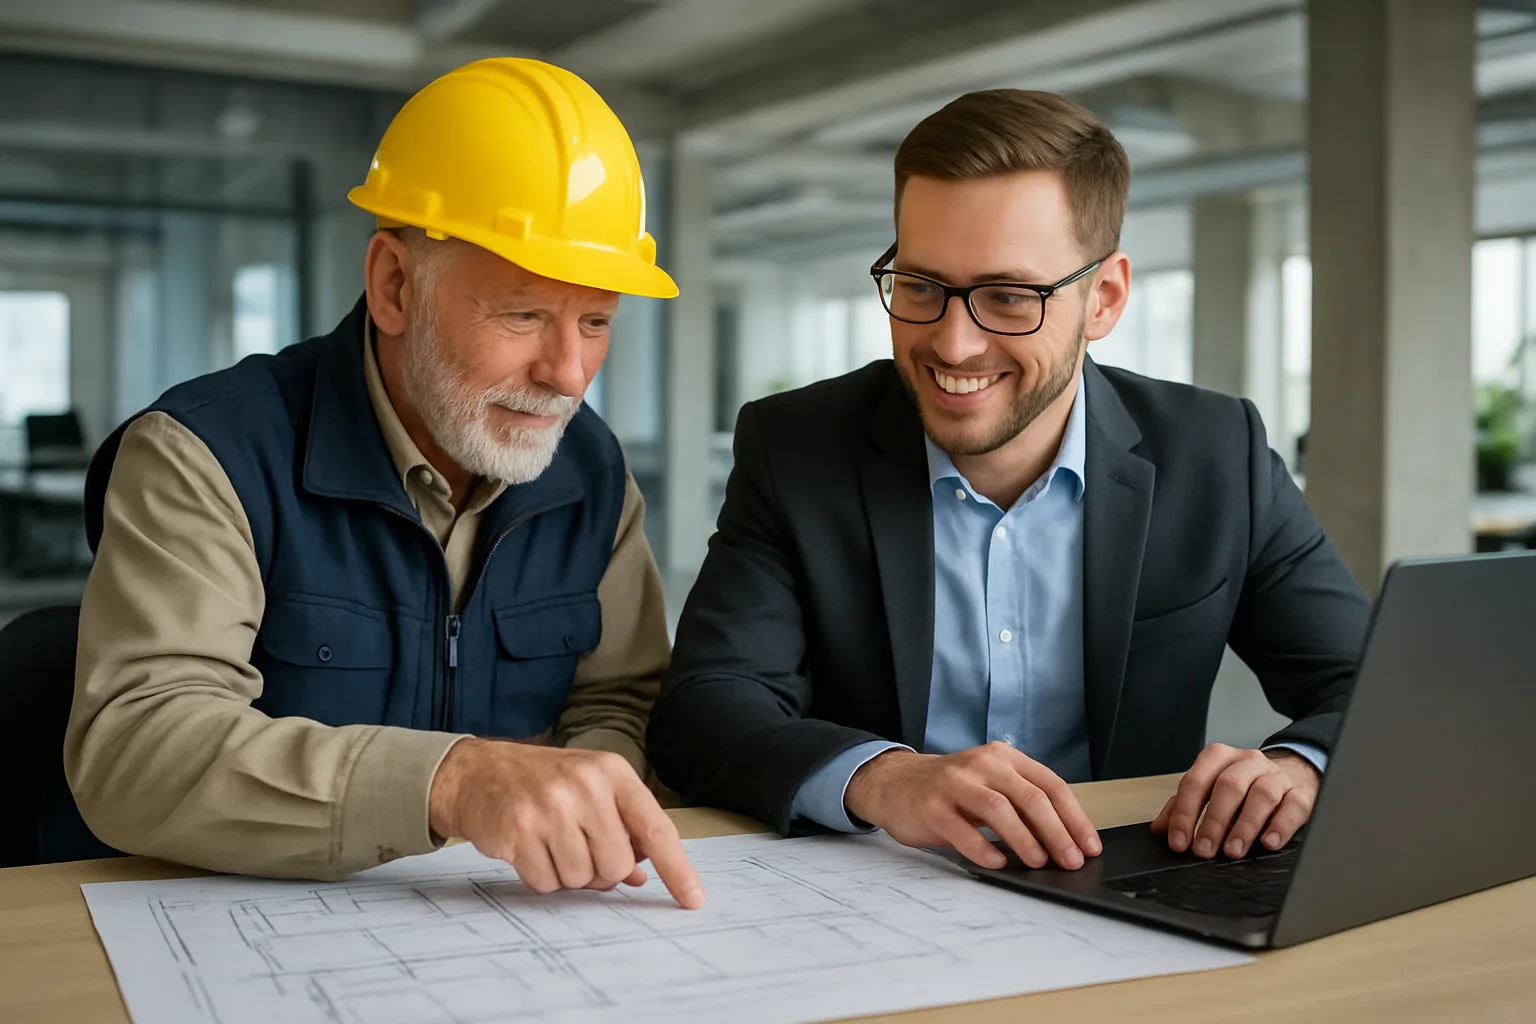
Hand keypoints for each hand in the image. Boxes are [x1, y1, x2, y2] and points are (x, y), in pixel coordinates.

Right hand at [428, 738, 704, 907]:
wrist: (476, 772)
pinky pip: (546, 883)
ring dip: (568, 874)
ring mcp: (549, 807)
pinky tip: (529, 849)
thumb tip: (640, 875)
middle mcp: (584, 785)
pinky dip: (541, 877)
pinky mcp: (518, 830)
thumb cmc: (542, 783)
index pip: (656, 828)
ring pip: (581, 878)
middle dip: (600, 871)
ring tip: (550, 843)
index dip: (677, 868)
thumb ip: (621, 827)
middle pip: (616, 864)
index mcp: (611, 772)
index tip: (693, 899)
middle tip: (579, 850)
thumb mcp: (590, 790)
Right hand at [844, 743, 1101, 869]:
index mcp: (1003, 758)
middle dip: (1056, 832)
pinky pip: (961, 829)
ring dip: (1023, 838)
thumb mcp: (990, 786)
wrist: (895, 783)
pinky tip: (997, 863)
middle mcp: (981, 764)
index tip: (1089, 846)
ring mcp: (954, 783)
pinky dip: (983, 848)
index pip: (1050, 785)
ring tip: (1037, 862)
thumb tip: (1065, 842)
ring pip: (998, 808)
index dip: (1074, 817)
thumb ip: (1022, 805)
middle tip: (1070, 860)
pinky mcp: (931, 805)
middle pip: (1029, 796)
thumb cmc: (952, 791)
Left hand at [1151, 744, 1319, 859]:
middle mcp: (1248, 762)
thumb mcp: (1209, 790)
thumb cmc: (1242, 786)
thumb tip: (1161, 830)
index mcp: (1218, 757)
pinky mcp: (1301, 792)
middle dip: (1214, 821)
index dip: (1184, 813)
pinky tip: (1268, 843)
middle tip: (1204, 850)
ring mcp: (1276, 776)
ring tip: (1233, 851)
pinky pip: (1293, 805)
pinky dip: (1280, 826)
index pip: (1196, 781)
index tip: (1179, 842)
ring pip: (1261, 794)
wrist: (1290, 772)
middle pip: (1228, 786)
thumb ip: (1183, 806)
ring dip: (1245, 826)